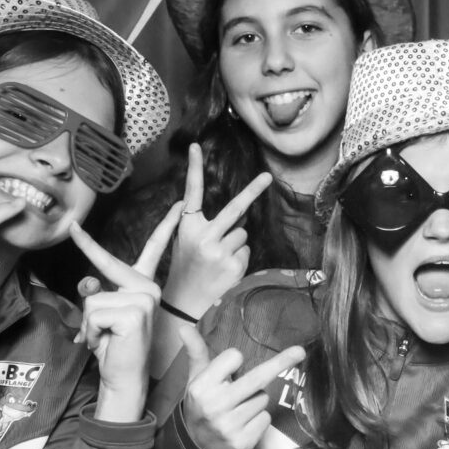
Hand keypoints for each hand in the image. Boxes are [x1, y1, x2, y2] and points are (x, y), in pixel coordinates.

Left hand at [69, 203, 178, 420]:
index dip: (163, 225)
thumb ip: (96, 294)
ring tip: (104, 338)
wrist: (124, 378)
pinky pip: (94, 312)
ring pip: (93, 298)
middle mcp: (149, 288)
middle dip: (88, 266)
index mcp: (144, 286)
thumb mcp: (101, 316)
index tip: (178, 204)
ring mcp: (145, 298)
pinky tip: (107, 342)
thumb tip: (89, 284)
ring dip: (89, 323)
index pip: (152, 249)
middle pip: (104, 269)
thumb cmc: (113, 348)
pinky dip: (91, 331)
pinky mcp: (135, 310)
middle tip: (78, 248)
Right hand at [161, 143, 271, 320]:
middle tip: (267, 177)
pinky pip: (246, 250)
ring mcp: (220, 252)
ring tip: (219, 258)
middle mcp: (204, 237)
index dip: (193, 169)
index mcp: (188, 227)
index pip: (192, 193)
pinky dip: (240, 257)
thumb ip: (193, 221)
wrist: (184, 301)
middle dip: (253, 191)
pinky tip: (225, 268)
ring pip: (243, 233)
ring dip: (236, 242)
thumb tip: (200, 202)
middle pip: (235, 208)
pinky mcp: (234, 266)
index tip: (195, 147)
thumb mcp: (181, 241)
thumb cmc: (185, 266)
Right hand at [176, 326, 306, 448]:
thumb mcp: (196, 379)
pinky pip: (266, 419)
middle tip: (300, 351)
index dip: (234, 360)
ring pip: (263, 399)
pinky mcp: (242, 443)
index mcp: (201, 387)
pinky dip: (259, 419)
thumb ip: (196, 353)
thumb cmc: (202, 405)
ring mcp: (228, 426)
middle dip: (281, 363)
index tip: (232, 365)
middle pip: (257, 377)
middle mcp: (214, 406)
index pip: (233, 357)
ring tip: (237, 409)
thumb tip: (183, 326)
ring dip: (256, 401)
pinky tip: (243, 425)